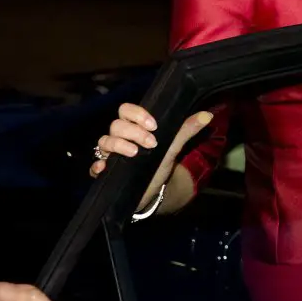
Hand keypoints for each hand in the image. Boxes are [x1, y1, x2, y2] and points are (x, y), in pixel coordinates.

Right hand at [90, 104, 212, 210]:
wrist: (155, 190)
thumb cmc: (160, 164)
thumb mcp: (174, 147)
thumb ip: (187, 130)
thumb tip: (207, 115)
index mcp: (135, 127)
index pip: (126, 110)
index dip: (137, 114)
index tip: (154, 125)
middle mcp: (120, 138)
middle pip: (116, 125)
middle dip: (133, 132)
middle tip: (151, 143)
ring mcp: (111, 154)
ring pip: (104, 142)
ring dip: (118, 145)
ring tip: (135, 153)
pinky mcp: (105, 172)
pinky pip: (94, 166)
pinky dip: (97, 165)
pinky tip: (105, 167)